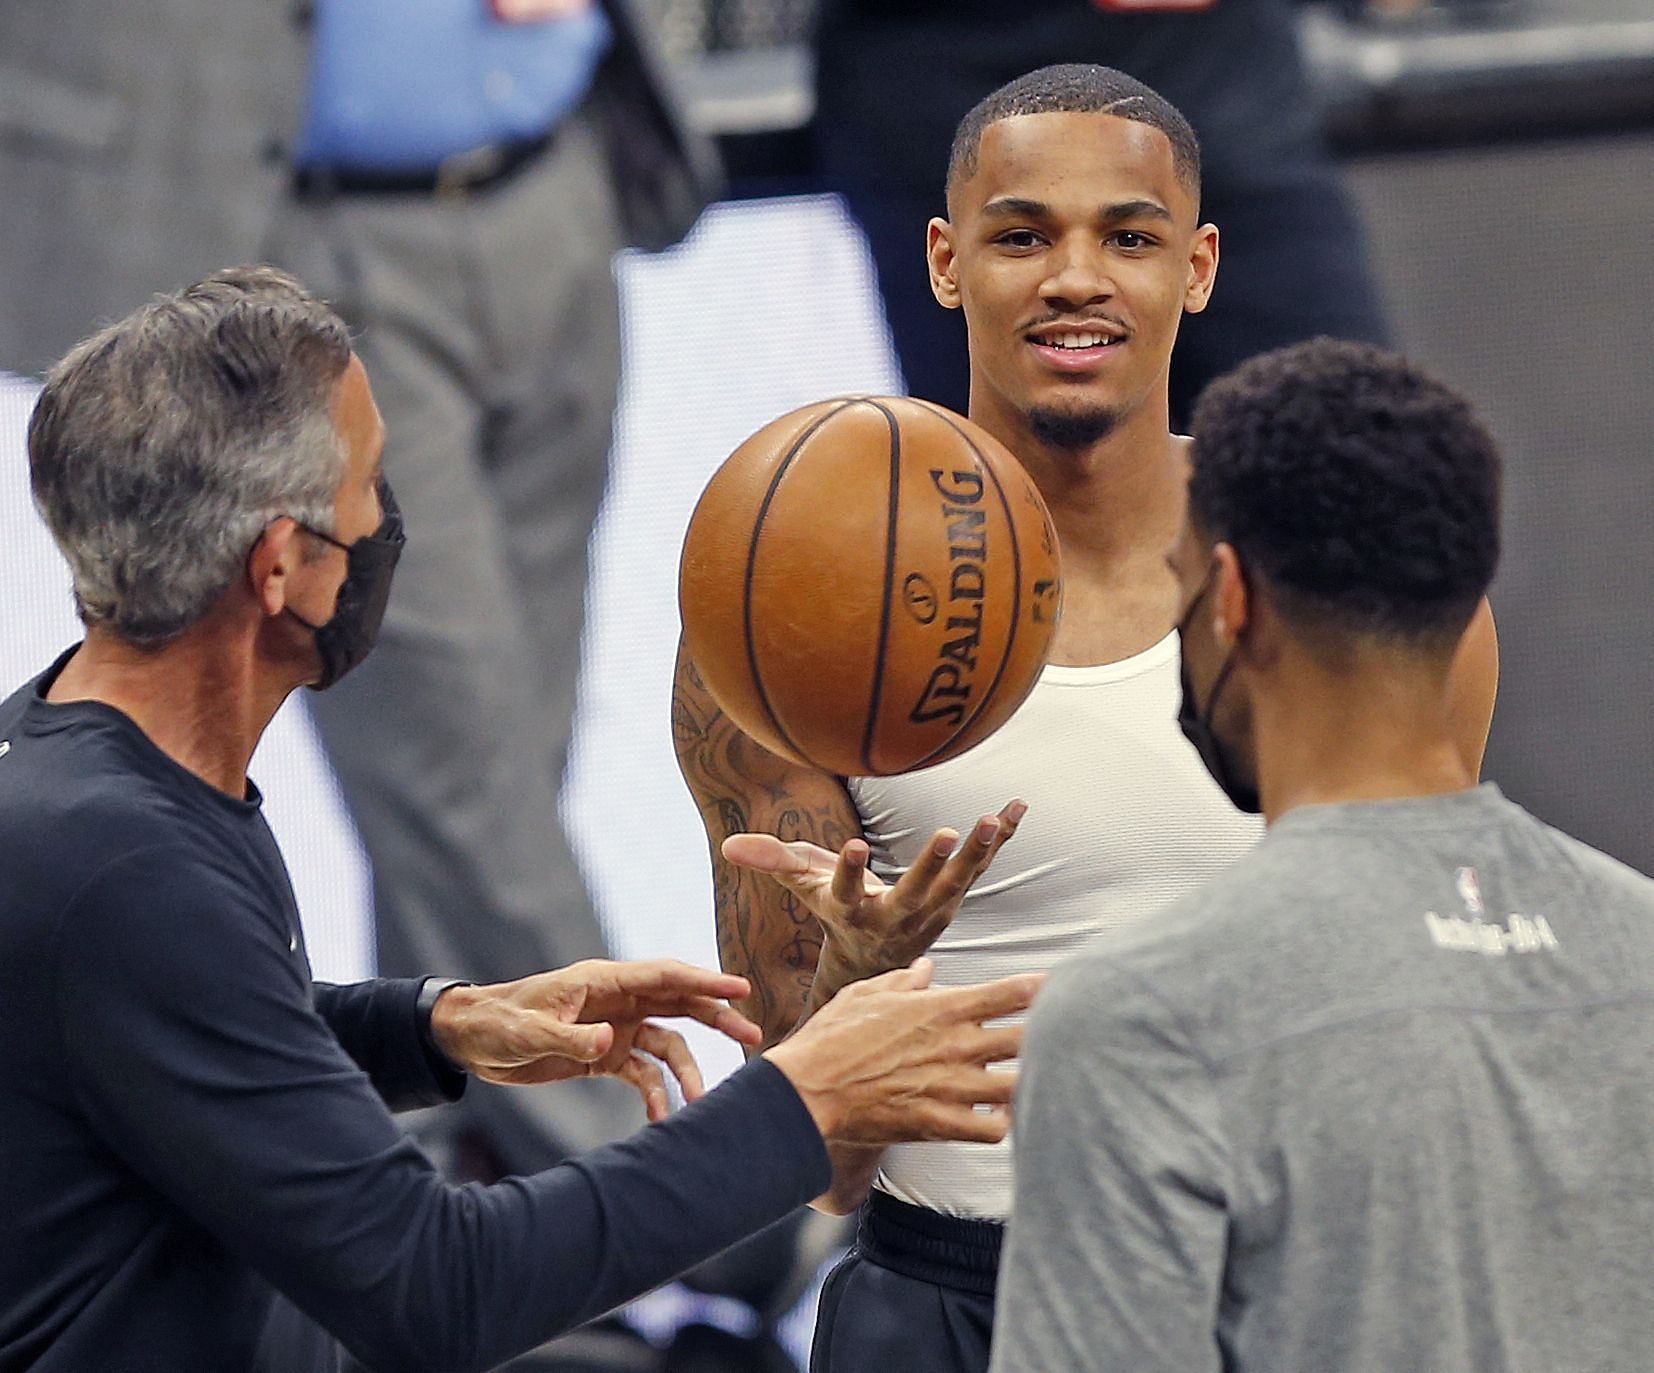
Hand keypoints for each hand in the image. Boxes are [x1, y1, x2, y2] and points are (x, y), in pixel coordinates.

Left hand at [430, 959, 761, 1120]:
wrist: (471, 1040)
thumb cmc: (498, 1021)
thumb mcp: (530, 1029)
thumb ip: (570, 1036)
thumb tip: (609, 1040)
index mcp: (605, 981)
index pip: (665, 976)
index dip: (705, 980)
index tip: (740, 989)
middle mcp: (618, 1001)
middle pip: (680, 1004)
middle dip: (717, 1018)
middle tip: (752, 1037)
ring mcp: (615, 1029)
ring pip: (667, 1042)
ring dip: (688, 1069)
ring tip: (705, 1100)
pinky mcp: (604, 1057)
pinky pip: (642, 1074)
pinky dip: (655, 1095)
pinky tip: (662, 1120)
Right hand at [721, 799, 1026, 986]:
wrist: (878, 959)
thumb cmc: (838, 909)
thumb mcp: (805, 887)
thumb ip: (773, 861)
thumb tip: (730, 846)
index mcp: (854, 911)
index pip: (849, 891)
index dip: (850, 870)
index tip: (853, 846)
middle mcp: (895, 917)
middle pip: (915, 892)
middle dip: (931, 866)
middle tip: (945, 836)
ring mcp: (931, 912)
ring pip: (957, 883)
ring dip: (977, 853)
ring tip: (992, 818)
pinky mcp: (955, 898)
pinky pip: (981, 866)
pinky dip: (1001, 840)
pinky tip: (1018, 807)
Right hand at [765, 959, 1041, 1145]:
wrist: (809, 1090)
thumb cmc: (832, 1037)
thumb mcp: (865, 994)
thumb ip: (903, 982)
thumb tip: (927, 970)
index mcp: (942, 1009)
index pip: (1010, 994)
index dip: (1041, 990)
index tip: (1054, 990)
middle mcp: (956, 1046)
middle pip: (1030, 1039)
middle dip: (1053, 1036)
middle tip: (1063, 1038)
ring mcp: (951, 1087)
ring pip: (1020, 1086)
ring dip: (1033, 1082)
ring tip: (1040, 1082)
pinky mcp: (940, 1123)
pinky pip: (994, 1130)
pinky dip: (1004, 1124)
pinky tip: (1001, 1118)